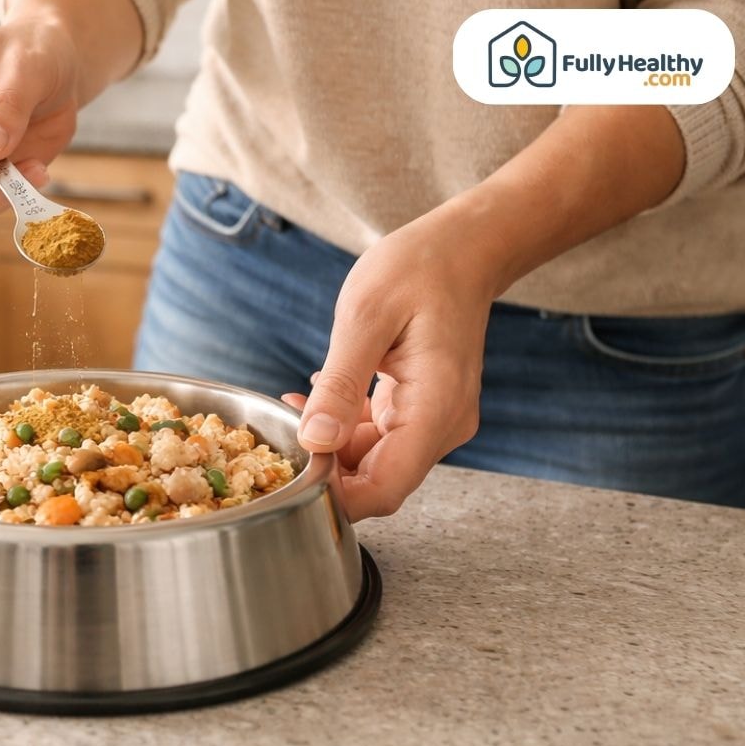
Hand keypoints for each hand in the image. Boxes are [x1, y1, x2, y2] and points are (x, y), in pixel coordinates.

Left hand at [284, 213, 498, 518]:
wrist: (462, 249)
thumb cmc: (419, 269)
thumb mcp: (365, 317)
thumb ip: (341, 385)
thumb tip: (314, 440)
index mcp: (435, 410)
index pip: (385, 489)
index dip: (335, 496)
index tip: (291, 472)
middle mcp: (443, 426)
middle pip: (377, 480)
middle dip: (325, 467)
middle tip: (281, 430)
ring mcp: (436, 421)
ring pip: (375, 460)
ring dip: (330, 444)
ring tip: (296, 403)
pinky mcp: (424, 410)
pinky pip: (380, 436)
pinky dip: (345, 425)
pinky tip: (319, 396)